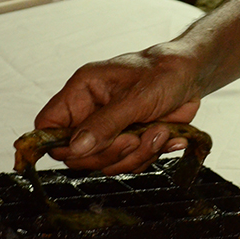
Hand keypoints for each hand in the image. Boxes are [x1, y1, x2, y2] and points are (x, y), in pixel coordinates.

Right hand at [34, 44, 201, 173]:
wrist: (190, 76)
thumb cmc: (161, 74)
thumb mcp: (134, 98)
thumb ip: (105, 125)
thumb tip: (76, 148)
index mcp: (81, 93)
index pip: (48, 125)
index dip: (58, 143)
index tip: (83, 149)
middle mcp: (90, 114)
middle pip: (78, 155)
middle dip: (110, 153)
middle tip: (134, 139)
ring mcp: (110, 131)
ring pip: (107, 164)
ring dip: (137, 155)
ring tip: (159, 132)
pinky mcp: (130, 143)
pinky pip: (130, 164)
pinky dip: (151, 155)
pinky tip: (167, 137)